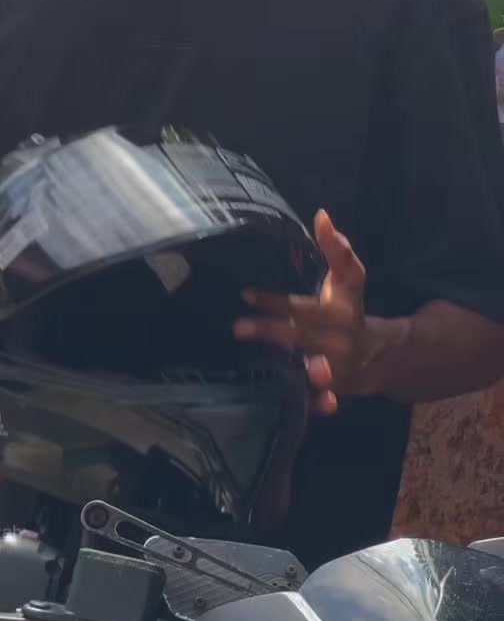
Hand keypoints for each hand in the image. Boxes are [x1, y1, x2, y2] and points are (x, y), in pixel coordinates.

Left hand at [234, 210, 368, 416]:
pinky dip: (321, 404)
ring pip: (314, 368)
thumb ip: (336, 250)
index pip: (307, 302)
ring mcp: (341, 368)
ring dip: (297, 368)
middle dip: (272, 331)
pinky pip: (324, 400)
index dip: (278, 299)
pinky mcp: (336, 391)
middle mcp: (342, 339)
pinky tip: (316, 405)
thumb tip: (321, 215)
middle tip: (238, 326)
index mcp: (343, 309)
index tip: (246, 294)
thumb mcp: (348, 280)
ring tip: (274, 371)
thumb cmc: (349, 310)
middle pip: (302, 335)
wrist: (383, 356)